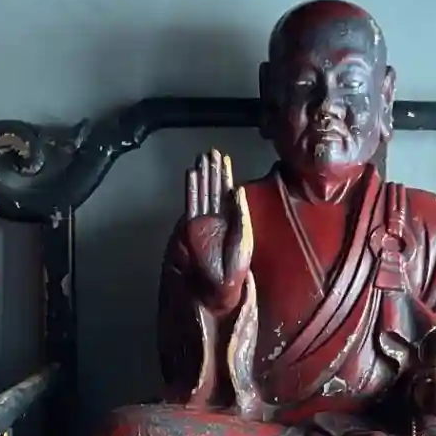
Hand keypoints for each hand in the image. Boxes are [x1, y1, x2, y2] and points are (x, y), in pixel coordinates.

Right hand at [180, 149, 252, 313]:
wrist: (222, 284)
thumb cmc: (236, 265)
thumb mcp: (244, 236)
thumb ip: (240, 212)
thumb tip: (238, 189)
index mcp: (231, 219)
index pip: (227, 192)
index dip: (225, 175)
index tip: (224, 158)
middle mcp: (216, 217)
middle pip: (213, 188)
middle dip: (212, 170)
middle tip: (211, 151)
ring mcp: (203, 221)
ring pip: (202, 193)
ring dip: (202, 176)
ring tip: (201, 158)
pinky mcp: (192, 227)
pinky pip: (191, 203)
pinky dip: (191, 189)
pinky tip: (192, 175)